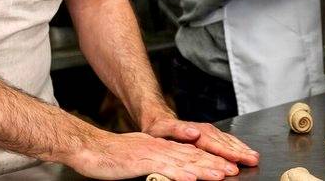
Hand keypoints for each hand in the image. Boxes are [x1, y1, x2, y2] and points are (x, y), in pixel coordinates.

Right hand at [66, 131, 236, 180]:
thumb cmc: (111, 157)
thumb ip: (158, 162)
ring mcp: (152, 153)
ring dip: (204, 169)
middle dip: (215, 164)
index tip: (229, 167)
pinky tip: (191, 179)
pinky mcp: (140, 161)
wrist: (89, 147)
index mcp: (161, 147)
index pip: (191, 153)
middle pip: (193, 156)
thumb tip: (174, 170)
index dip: (211, 160)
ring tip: (222, 175)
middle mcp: (161, 147)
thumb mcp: (140, 157)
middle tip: (235, 170)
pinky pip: (163, 168)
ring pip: (183, 161)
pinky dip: (178, 174)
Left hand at [144, 117, 259, 166]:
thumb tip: (194, 132)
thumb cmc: (159, 129)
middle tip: (253, 160)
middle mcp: (204, 131)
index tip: (236, 160)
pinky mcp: (211, 134)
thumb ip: (178, 130)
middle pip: (225, 143)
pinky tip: (245, 151)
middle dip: (240, 152)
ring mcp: (209, 132)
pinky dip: (238, 145)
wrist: (159, 120)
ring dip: (242, 149)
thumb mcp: (163, 129)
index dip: (226, 153)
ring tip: (254, 157)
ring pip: (228, 141)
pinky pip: (227, 139)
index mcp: (194, 132)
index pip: (213, 144)